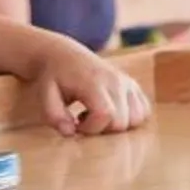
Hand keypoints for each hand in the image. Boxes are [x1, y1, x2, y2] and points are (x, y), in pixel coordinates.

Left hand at [23, 38, 150, 136]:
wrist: (65, 56)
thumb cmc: (54, 77)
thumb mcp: (45, 95)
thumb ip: (54, 115)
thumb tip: (70, 133)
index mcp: (94, 82)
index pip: (106, 114)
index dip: (92, 128)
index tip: (76, 124)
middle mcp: (116, 81)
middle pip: (122, 121)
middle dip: (103, 129)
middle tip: (84, 120)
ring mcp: (127, 82)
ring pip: (137, 118)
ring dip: (117, 125)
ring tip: (97, 115)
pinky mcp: (133, 86)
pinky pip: (144, 111)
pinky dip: (130, 118)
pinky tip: (110, 112)